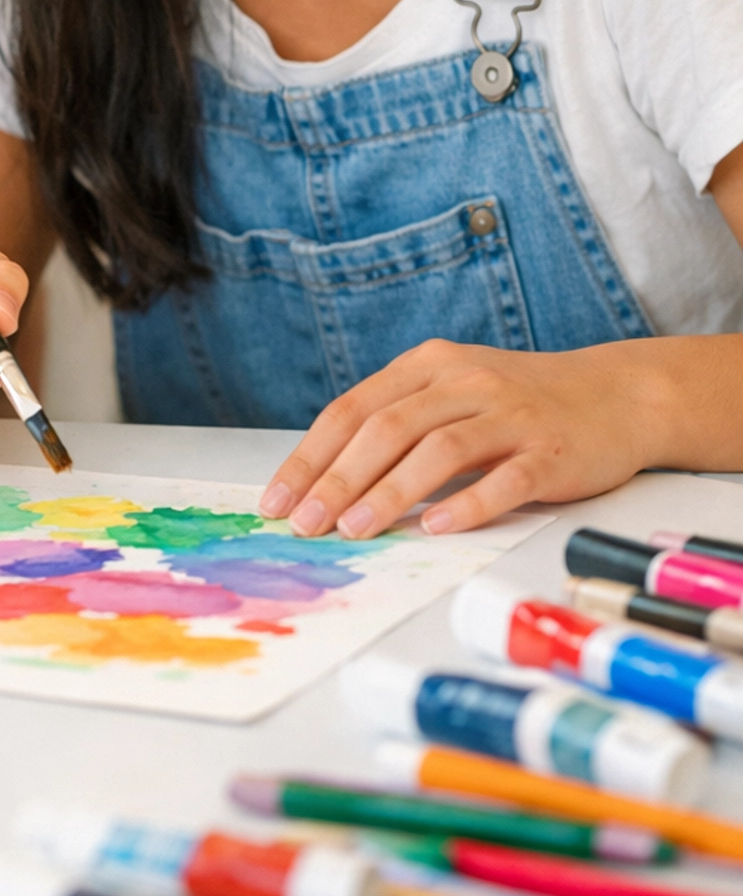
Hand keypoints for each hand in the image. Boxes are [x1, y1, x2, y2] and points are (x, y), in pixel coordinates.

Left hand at [257, 337, 667, 538]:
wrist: (616, 395)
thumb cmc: (518, 404)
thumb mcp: (452, 394)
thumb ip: (399, 423)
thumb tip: (326, 479)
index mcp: (429, 365)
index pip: (354, 409)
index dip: (311, 455)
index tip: (279, 499)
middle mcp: (465, 382)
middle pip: (387, 428)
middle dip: (337, 479)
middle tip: (306, 523)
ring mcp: (509, 415)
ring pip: (438, 450)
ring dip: (390, 492)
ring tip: (356, 529)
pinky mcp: (550, 451)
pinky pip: (504, 479)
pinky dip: (466, 503)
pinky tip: (435, 526)